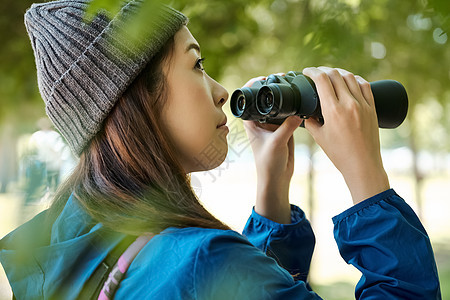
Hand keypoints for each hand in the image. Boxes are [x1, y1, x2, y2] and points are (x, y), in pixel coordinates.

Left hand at [242, 75, 301, 222]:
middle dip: (274, 87)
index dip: (255, 85)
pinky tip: (303, 101)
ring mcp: (273, 123)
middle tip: (285, 78)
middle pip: (265, 97)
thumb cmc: (268, 163)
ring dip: (286, 96)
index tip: (266, 78)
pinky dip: (295, 107)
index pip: (249, 98)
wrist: (277, 178)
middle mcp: (260, 120)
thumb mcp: (277, 142)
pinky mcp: (284, 128)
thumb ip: (287, 127)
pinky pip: (290, 113)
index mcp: (251, 121)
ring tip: (295, 85)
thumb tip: (299, 113)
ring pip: (279, 104)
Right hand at [302, 67, 389, 203]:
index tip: (307, 71)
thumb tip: (307, 112)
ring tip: (331, 74)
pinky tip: (350, 80)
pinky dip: (355, 79)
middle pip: (335, 75)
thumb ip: (311, 121)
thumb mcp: (319, 137)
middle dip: (323, 70)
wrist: (362, 164)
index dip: (312, 71)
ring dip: (339, 72)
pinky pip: (365, 86)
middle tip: (316, 72)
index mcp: (333, 111)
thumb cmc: (339, 154)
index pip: (322, 80)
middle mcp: (349, 104)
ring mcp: (363, 105)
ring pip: (350, 77)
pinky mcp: (372, 108)